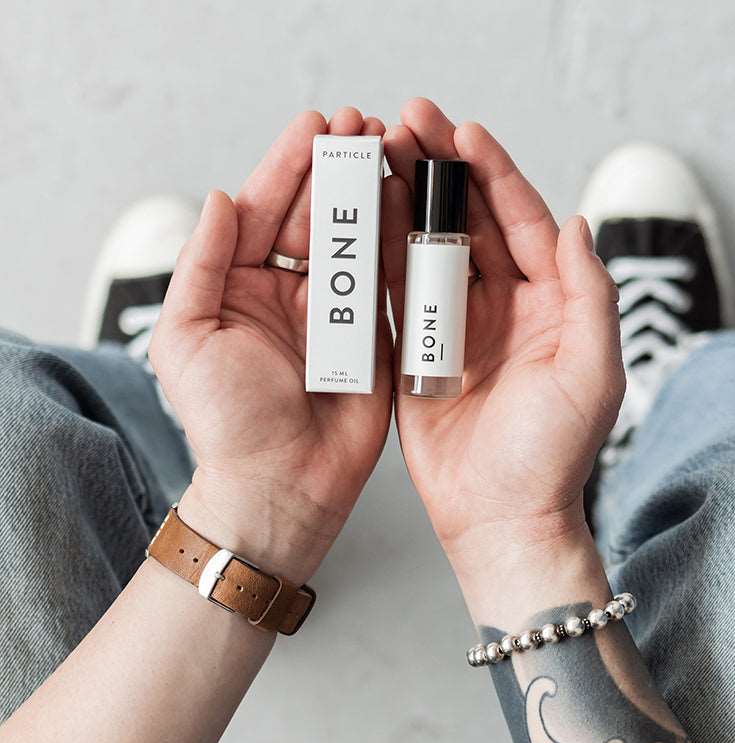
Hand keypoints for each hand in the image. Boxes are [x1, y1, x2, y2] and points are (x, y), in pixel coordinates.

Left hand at [149, 107, 391, 583]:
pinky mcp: (374, 336)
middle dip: (337, 167)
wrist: (281, 484)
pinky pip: (387, 281)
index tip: (316, 126)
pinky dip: (398, 240)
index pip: (263, 210)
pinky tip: (408, 202)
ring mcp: (336, 313)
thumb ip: (201, 264)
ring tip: (391, 148)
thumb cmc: (227, 423)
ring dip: (372, 193)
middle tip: (364, 125)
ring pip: (355, 239)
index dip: (289, 165)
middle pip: (315, 215)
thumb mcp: (186, 339)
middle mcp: (289, 293)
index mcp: (239, 287)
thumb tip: (219, 196)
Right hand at [382, 99, 623, 612]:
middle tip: (407, 123)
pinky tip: (361, 219)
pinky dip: (380, 254)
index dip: (492, 172)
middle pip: (468, 220)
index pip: (520, 219)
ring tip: (377, 155)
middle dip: (438, 169)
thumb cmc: (549, 455)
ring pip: (427, 246)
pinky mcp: (414, 349)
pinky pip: (396, 291)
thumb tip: (575, 224)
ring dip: (403, 201)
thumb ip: (589, 296)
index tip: (462, 132)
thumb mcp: (591, 373)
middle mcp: (500, 305)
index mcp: (546, 302)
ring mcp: (453, 325)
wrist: (497, 515)